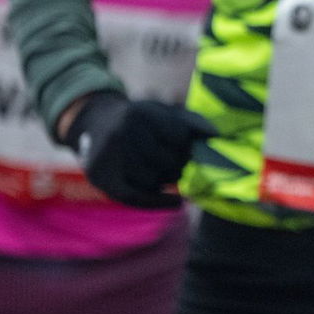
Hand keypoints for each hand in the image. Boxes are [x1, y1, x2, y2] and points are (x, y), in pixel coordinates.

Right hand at [64, 92, 215, 208]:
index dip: (187, 146)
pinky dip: (157, 202)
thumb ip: (193, 121)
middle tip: (180, 164)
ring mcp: (108, 154)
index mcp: (141, 111)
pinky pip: (133, 196)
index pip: (178, 136)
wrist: (98, 124)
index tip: (189, 148)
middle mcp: (121, 131)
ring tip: (163, 172)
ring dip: (163, 180)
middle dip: (178, 165)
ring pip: (151, 180)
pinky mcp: (99, 176)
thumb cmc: (142, 121)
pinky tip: (177, 202)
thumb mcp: (166, 112)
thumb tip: (215, 135)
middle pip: (166, 160)